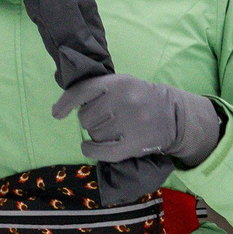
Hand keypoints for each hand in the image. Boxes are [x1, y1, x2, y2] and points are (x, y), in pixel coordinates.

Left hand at [51, 71, 223, 168]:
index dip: (65, 103)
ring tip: (112, 130)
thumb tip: (69, 104)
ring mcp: (129, 123)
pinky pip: (101, 151)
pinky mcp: (133, 144)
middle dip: (90, 120)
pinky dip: (91, 150)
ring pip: (94, 134)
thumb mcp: (124, 83)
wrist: (175, 115)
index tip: (57, 114)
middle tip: (104, 119)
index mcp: (118, 82)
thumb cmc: (143, 98)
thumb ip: (100, 88)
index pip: (82, 91)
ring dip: (97, 135)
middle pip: (86, 117)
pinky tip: (89, 148)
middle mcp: (123, 101)